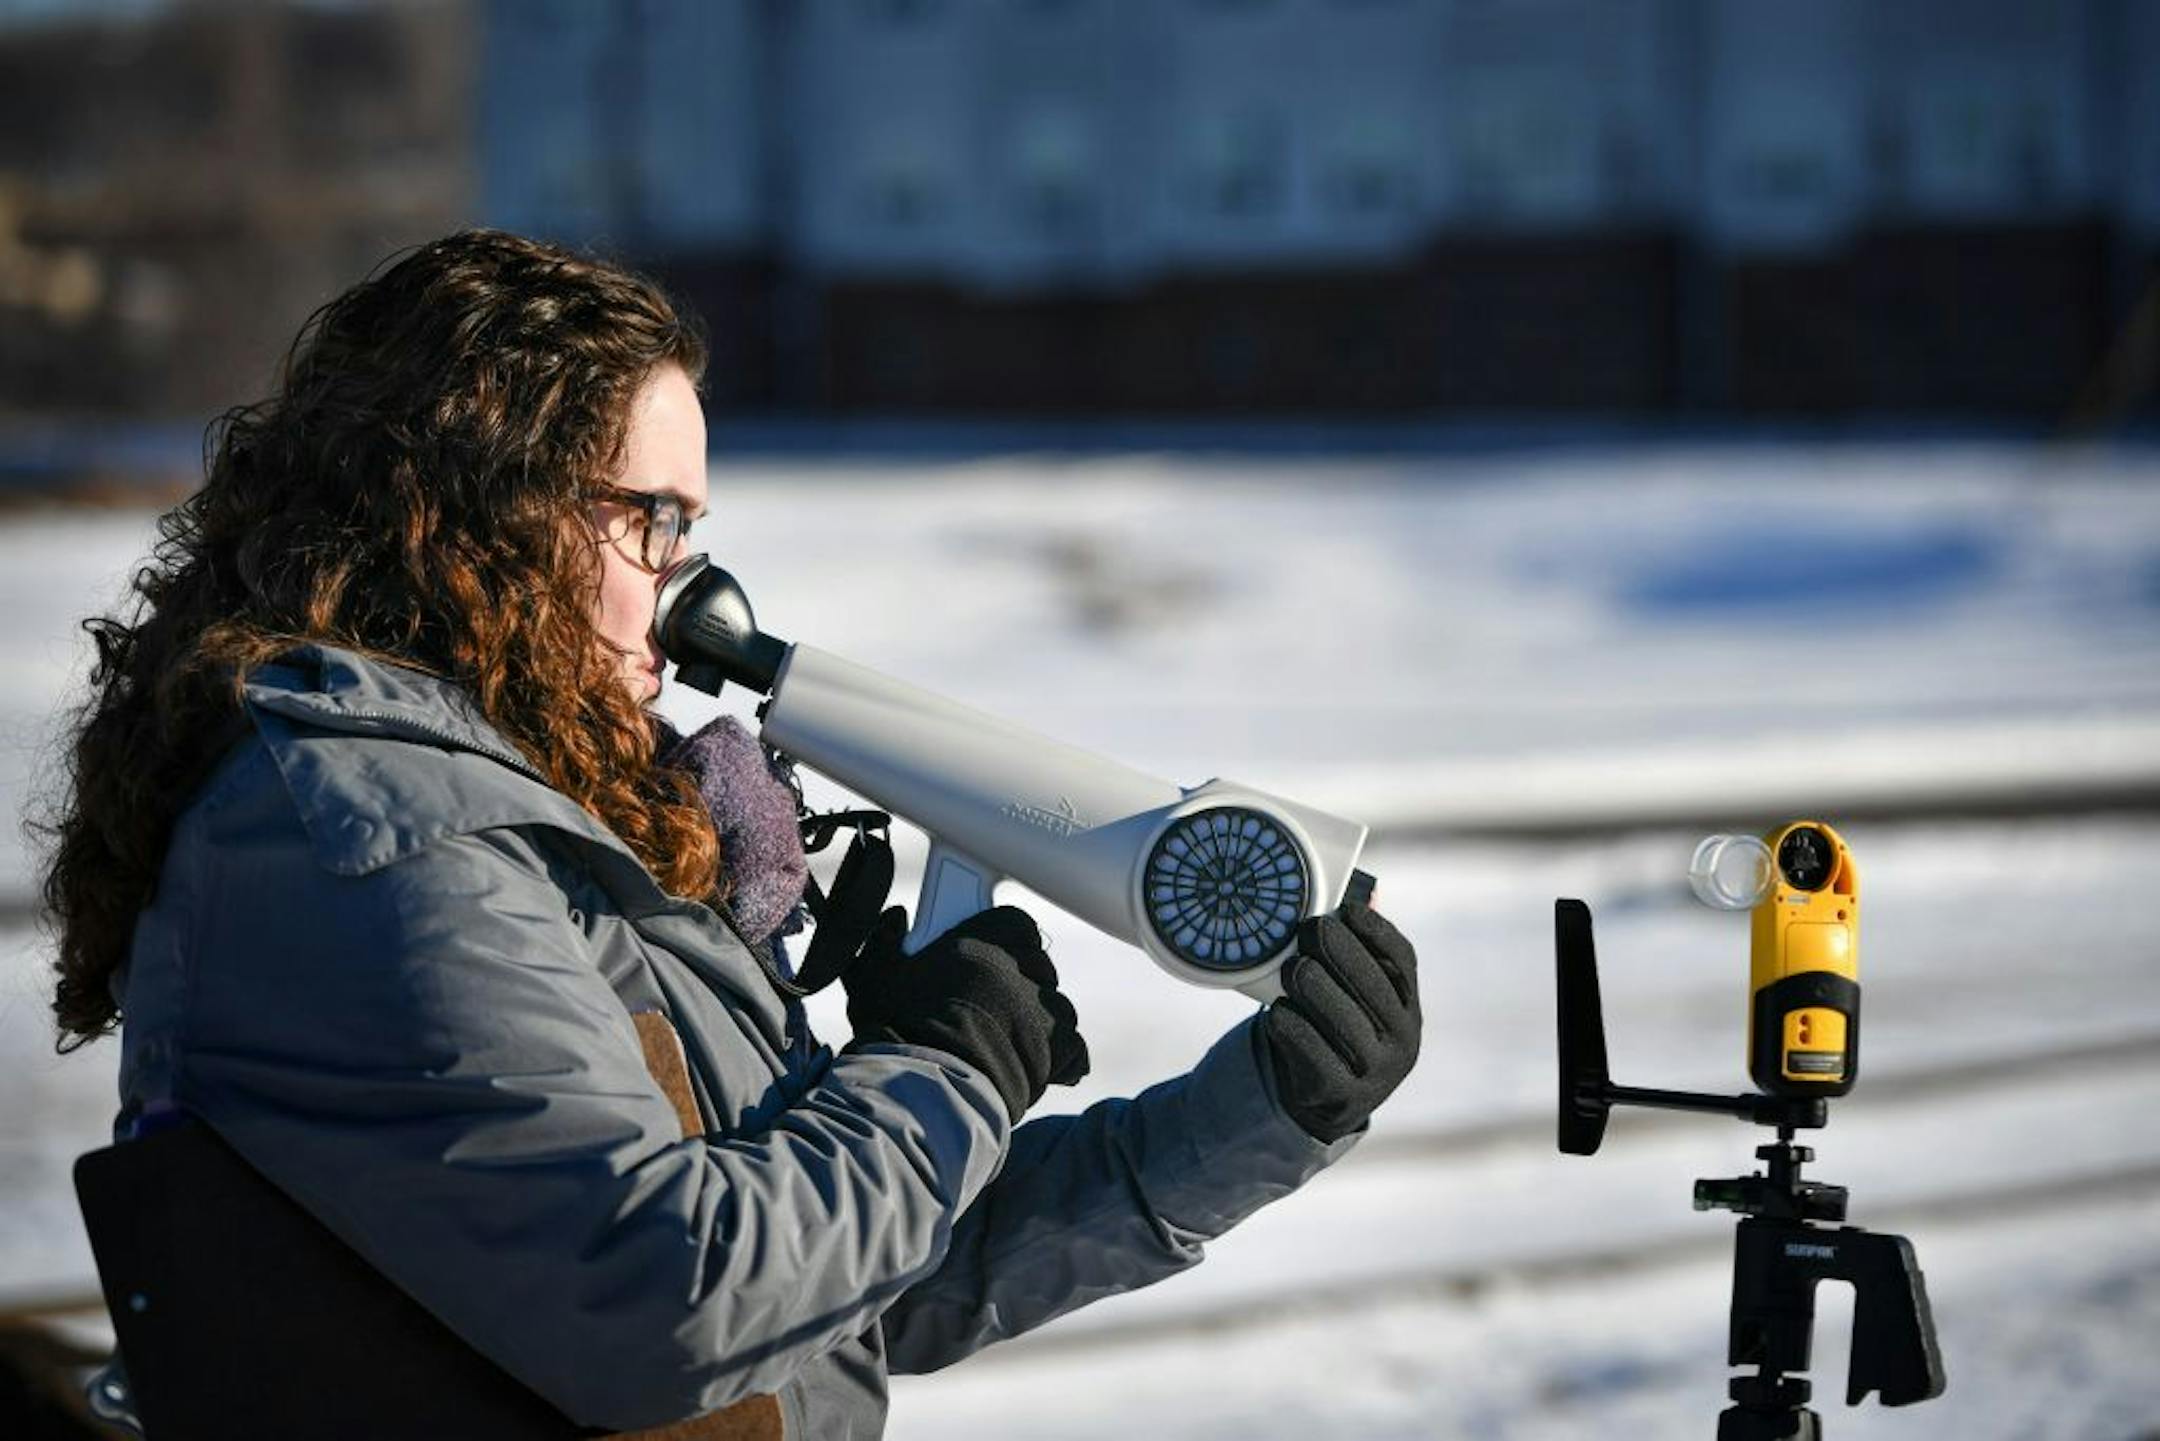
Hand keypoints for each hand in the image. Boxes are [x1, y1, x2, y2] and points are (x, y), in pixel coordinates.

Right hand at [841, 905, 1089, 1124]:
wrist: (923, 1090)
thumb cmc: (897, 1031)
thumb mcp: (876, 977)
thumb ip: (884, 941)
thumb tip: (894, 919)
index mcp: (982, 942)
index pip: (1016, 924)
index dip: (1006, 941)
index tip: (988, 957)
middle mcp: (1018, 969)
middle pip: (1038, 966)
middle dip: (1021, 983)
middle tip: (991, 1006)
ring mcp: (1042, 1009)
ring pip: (1055, 1008)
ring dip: (1037, 1023)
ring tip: (1004, 1044)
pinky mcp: (1058, 1049)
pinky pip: (1072, 1048)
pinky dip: (1058, 1059)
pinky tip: (1029, 1066)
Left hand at [1261, 900, 1420, 1142]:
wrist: (1326, 1103)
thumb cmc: (1337, 1027)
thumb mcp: (1356, 994)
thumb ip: (1361, 949)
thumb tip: (1366, 893)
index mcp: (1410, 1008)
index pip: (1402, 961)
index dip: (1376, 931)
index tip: (1347, 908)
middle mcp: (1404, 1040)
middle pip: (1369, 983)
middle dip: (1334, 948)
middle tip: (1307, 929)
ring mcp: (1376, 1071)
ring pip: (1338, 1015)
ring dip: (1309, 983)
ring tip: (1292, 968)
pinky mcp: (1341, 1094)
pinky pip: (1308, 1047)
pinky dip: (1288, 1022)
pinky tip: (1278, 1010)